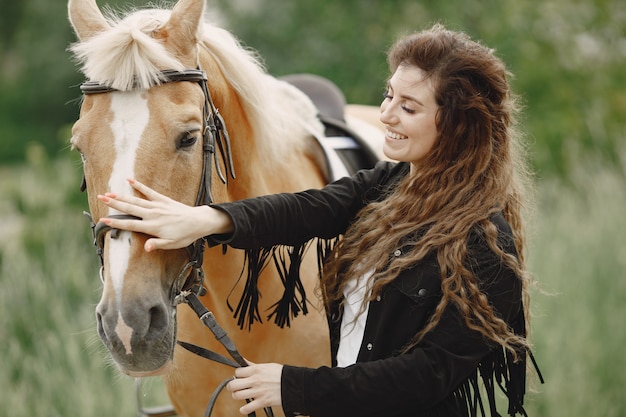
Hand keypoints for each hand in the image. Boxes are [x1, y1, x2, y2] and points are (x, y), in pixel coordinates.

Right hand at [97, 179, 232, 251]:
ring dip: (121, 196)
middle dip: (114, 204)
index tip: (104, 219)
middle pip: (129, 208)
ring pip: (136, 200)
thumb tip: (146, 248)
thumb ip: (157, 245)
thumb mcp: (172, 244)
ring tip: (108, 192)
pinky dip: (139, 185)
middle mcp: (153, 214)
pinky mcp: (163, 199)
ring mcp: (157, 206)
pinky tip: (129, 180)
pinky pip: (149, 191)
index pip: (131, 224)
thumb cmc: (185, 235)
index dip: (116, 222)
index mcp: (153, 227)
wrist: (199, 221)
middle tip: (100, 198)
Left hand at [227, 363, 283, 414]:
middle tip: (236, 387)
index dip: (238, 375)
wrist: (294, 384)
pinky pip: (246, 408)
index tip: (241, 377)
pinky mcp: (262, 402)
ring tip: (242, 395)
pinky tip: (246, 407)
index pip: (237, 372)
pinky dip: (244, 409)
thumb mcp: (267, 366)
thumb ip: (253, 366)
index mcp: (256, 370)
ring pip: (237, 396)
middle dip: (232, 386)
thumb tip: (243, 361)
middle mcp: (255, 380)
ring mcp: (257, 392)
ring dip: (238, 396)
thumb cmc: (281, 374)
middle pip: (232, 384)